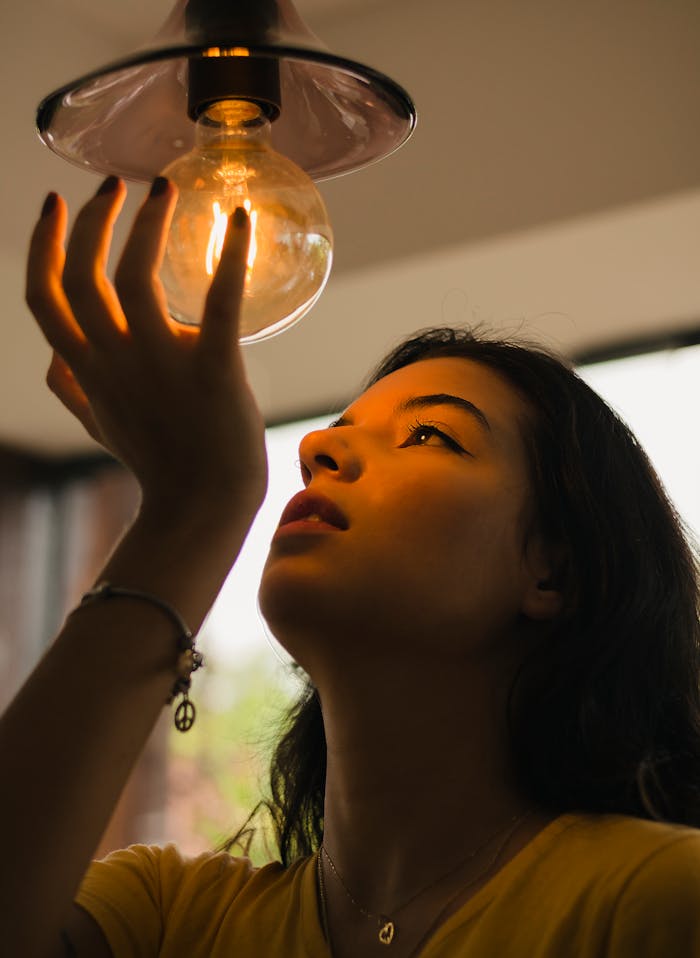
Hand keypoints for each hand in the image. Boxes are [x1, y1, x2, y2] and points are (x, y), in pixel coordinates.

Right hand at [26, 176, 267, 518]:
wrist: (203, 505)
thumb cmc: (158, 462)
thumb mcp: (99, 425)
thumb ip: (71, 388)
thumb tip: (52, 359)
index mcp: (87, 368)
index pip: (44, 295)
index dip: (43, 244)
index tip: (55, 204)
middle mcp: (114, 360)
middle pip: (84, 275)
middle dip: (94, 218)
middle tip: (118, 183)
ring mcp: (161, 364)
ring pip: (136, 276)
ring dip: (147, 221)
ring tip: (164, 187)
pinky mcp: (215, 369)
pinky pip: (221, 302)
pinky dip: (232, 255)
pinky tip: (242, 220)